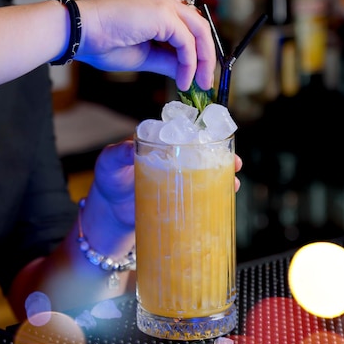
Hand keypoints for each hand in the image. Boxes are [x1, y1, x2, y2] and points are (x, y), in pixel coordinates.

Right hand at [76, 0, 215, 91]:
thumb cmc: (101, 43)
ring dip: (202, 60)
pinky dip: (190, 62)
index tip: (197, 72)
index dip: (196, 48)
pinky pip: (187, 40)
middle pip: (197, 24)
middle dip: (205, 55)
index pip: (186, 22)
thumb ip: (167, 59)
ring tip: (199, 83)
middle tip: (206, 82)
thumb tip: (187, 72)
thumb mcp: (143, 55)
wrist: (78, 33)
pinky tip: (183, 79)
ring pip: (198, 30)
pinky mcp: (162, 11)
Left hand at [91, 140, 242, 229]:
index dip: (204, 134)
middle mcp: (173, 159)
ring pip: (206, 174)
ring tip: (233, 183)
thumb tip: (130, 145)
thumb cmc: (109, 178)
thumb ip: (119, 153)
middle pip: (203, 153)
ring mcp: (178, 180)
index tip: (217, 138)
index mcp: (160, 143)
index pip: (185, 133)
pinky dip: (214, 196)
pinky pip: (200, 195)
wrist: (109, 211)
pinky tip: (224, 199)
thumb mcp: (110, 162)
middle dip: (221, 156)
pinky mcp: (179, 200)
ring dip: (222, 177)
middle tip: (234, 162)